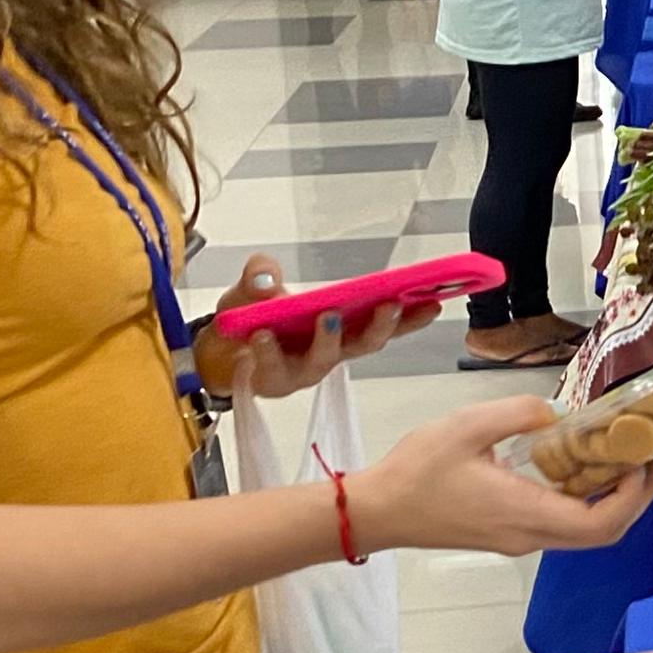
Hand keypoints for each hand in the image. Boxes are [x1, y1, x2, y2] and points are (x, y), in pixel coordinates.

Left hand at [189, 256, 442, 401]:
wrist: (216, 352)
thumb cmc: (252, 318)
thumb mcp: (256, 284)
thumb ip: (262, 271)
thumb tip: (267, 274)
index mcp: (341, 327)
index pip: (384, 323)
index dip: (412, 315)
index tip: (435, 300)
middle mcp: (330, 352)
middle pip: (365, 344)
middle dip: (380, 326)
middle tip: (389, 306)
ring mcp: (303, 370)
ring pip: (325, 360)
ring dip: (329, 339)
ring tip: (326, 318)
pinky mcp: (274, 381)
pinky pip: (274, 366)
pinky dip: (269, 349)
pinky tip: (263, 334)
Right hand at [350, 399, 652, 557]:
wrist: (379, 510)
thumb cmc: (417, 470)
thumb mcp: (467, 425)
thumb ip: (520, 413)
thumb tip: (559, 413)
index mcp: (525, 514)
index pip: (601, 522)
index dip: (635, 495)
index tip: (645, 458)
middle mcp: (530, 536)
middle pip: (603, 533)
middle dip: (635, 497)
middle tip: (646, 454)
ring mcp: (519, 540)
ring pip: (584, 531)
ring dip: (611, 498)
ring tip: (619, 454)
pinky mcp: (509, 535)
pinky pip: (562, 524)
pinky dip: (584, 499)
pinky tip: (579, 464)